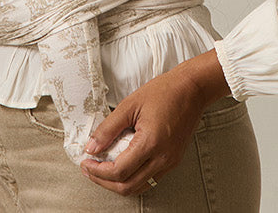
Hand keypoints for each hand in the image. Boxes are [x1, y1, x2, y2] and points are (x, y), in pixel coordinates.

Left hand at [78, 51, 230, 195]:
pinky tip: (120, 166)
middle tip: (89, 169)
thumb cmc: (164, 92)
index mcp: (151, 143)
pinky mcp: (173, 160)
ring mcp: (170, 161)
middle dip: (104, 181)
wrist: (191, 89)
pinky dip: (131, 177)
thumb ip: (108, 129)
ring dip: (117, 183)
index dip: (98, 171)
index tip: (86, 162)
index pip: (119, 171)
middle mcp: (163, 158)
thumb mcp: (129, 106)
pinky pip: (149, 179)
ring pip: (139, 187)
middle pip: (128, 186)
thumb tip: (92, 147)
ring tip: (101, 169)